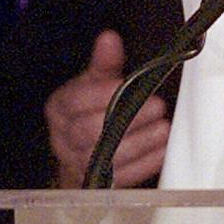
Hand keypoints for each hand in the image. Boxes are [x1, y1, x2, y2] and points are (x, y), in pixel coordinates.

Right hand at [44, 30, 170, 188]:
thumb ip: (104, 63)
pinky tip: (162, 150)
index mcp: (60, 108)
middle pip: (89, 132)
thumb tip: (109, 39)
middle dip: (127, 118)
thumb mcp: (97, 81)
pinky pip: (118, 179)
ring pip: (104, 159)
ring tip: (164, 129)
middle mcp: (62, 138)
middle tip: (158, 106)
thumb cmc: (94, 107)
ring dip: (138, 144)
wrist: (85, 146)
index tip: (129, 84)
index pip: (76, 101)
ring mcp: (77, 164)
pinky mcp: (96, 184)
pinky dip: (143, 165)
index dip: (103, 93)